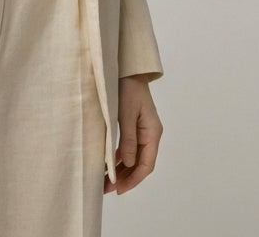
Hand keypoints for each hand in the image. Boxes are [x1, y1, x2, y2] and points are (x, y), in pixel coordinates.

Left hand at [104, 76, 161, 195]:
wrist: (127, 69)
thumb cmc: (127, 88)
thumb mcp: (125, 113)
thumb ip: (127, 139)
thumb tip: (127, 164)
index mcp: (152, 132)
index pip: (146, 164)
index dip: (133, 179)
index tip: (119, 189)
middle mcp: (150, 134)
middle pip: (140, 163)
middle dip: (125, 178)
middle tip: (107, 189)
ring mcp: (142, 130)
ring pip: (133, 157)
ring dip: (121, 170)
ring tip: (105, 181)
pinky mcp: (133, 126)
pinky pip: (128, 148)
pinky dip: (119, 158)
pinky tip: (108, 165)